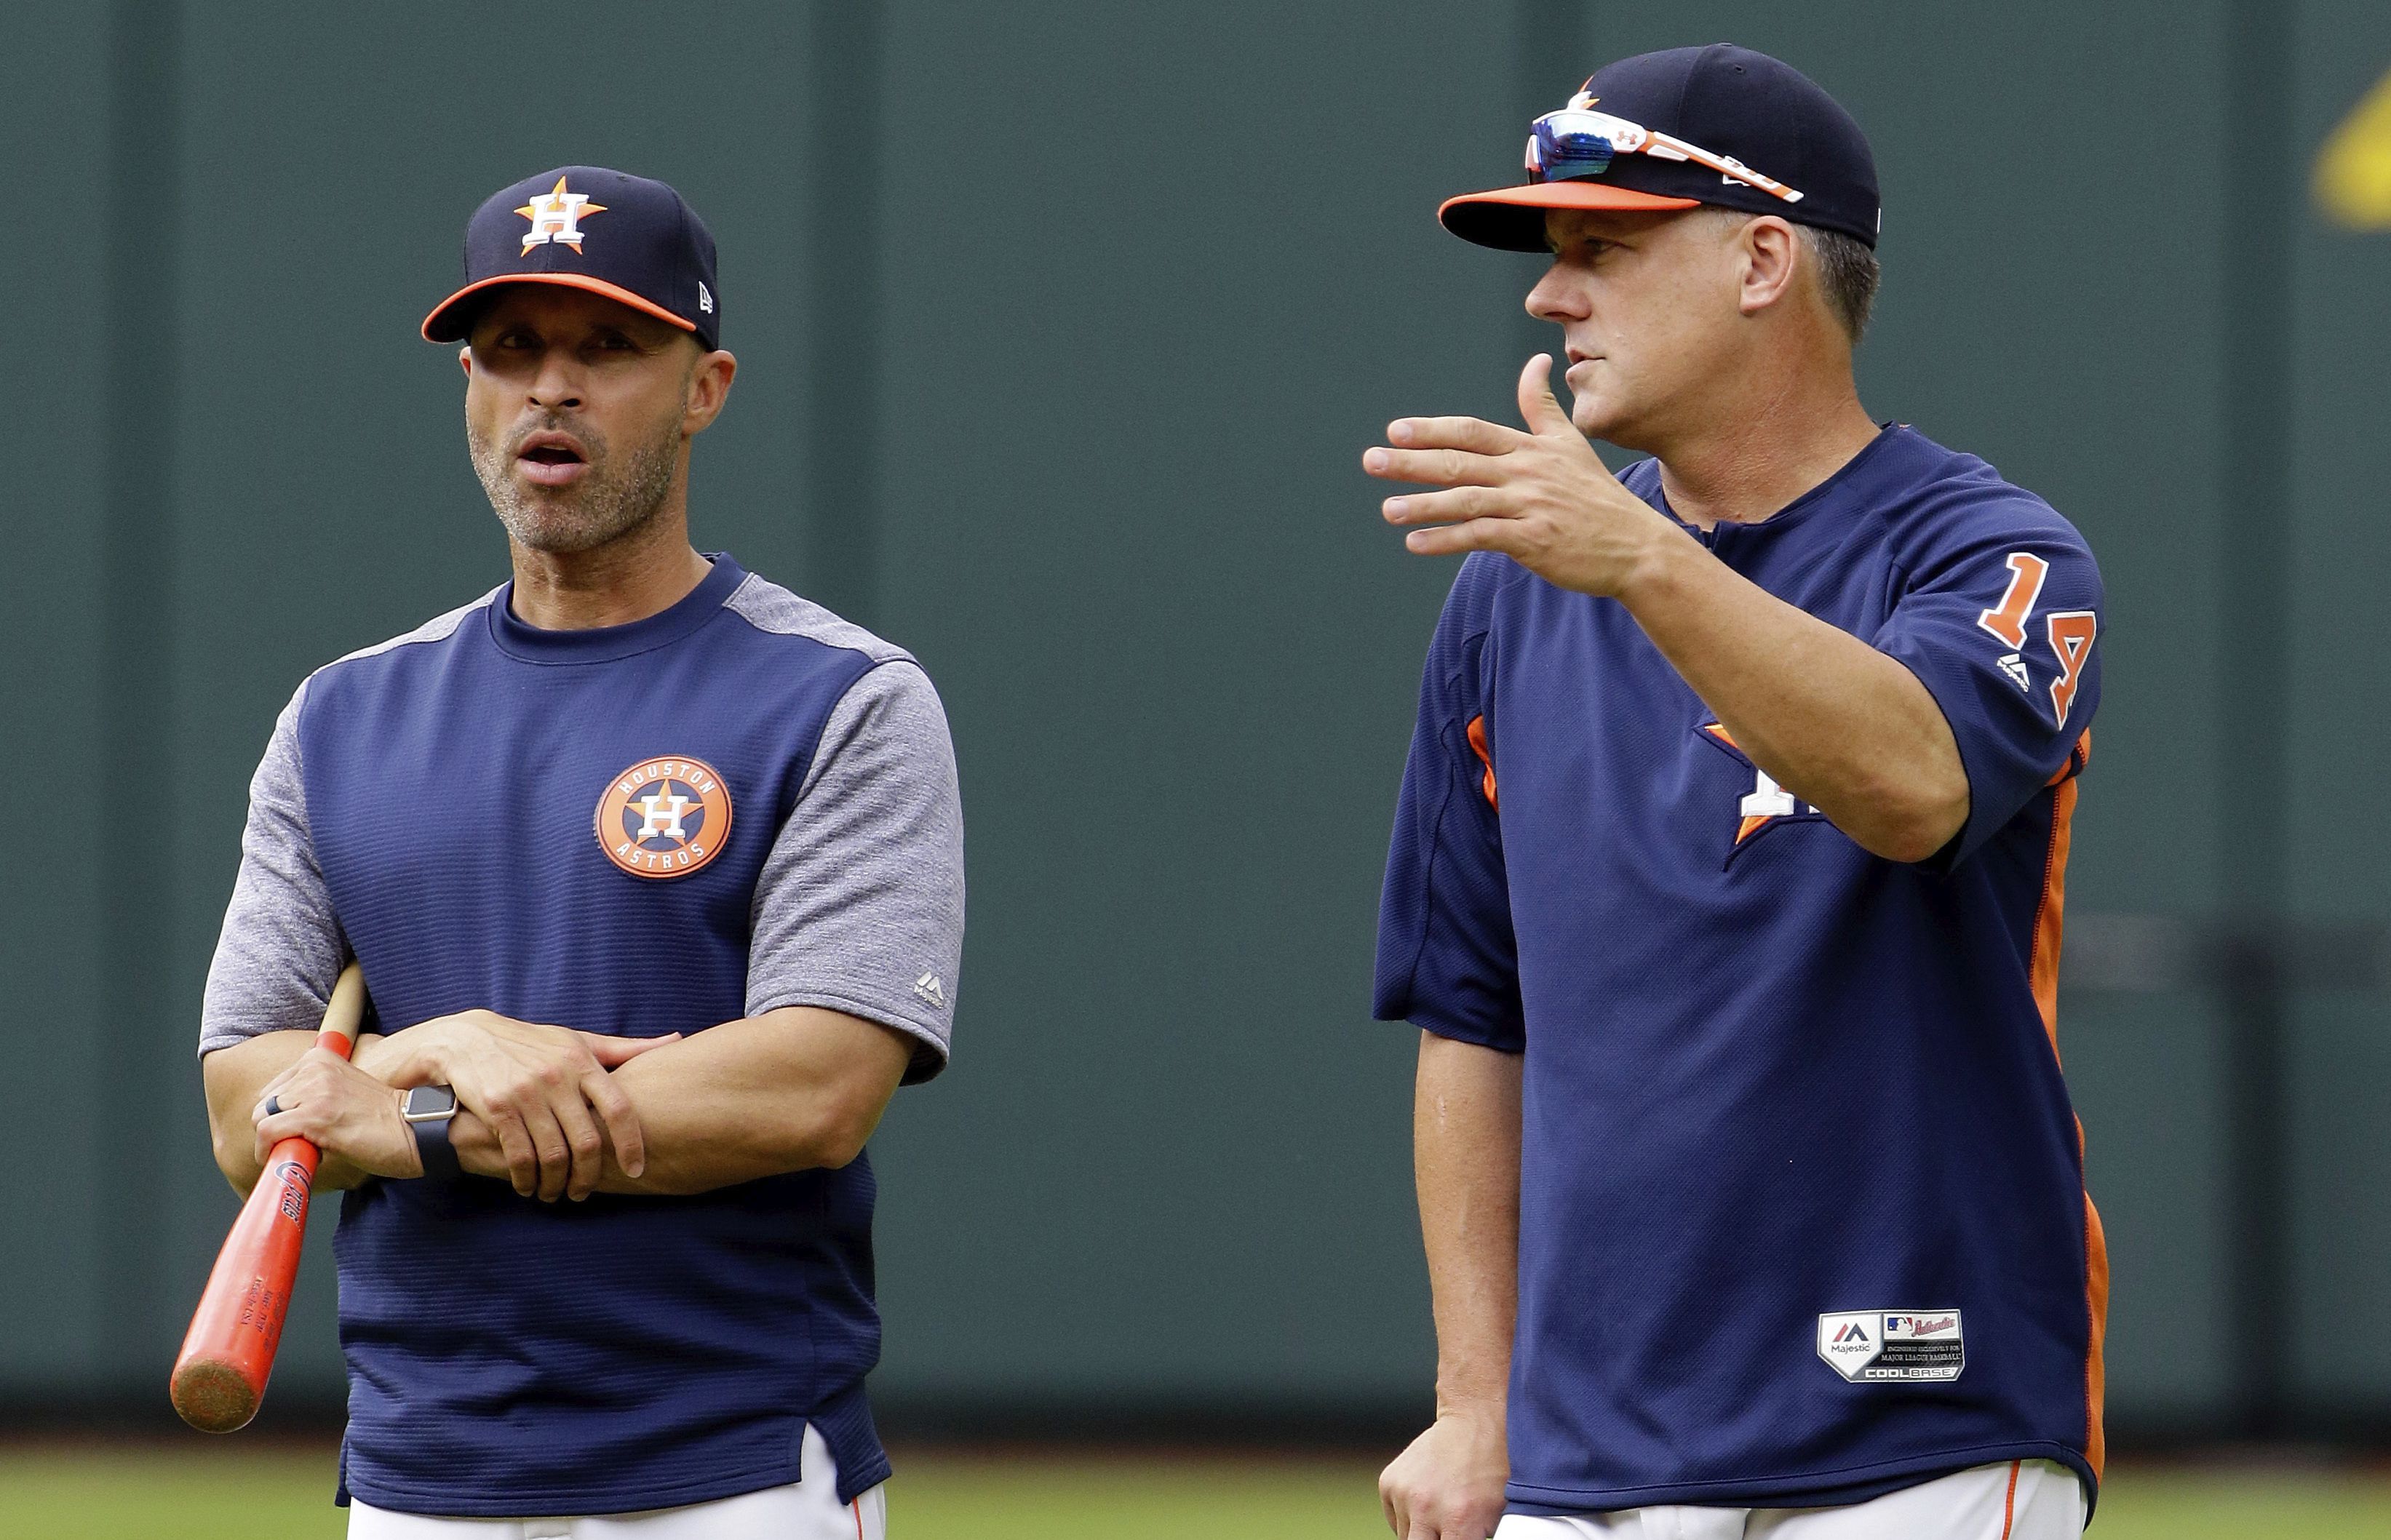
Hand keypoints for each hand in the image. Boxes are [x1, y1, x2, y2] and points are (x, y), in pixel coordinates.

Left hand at [253, 1049, 419, 1180]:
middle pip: (264, 1104)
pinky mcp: (314, 1115)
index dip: (281, 1115)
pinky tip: (289, 1159)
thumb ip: (314, 1094)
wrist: (415, 1131)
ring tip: (303, 1151)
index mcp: (320, 1058)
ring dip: (276, 1141)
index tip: (295, 1131)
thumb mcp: (344, 1092)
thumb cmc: (384, 1120)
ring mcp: (314, 1090)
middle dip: (277, 1128)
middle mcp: (314, 1068)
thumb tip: (279, 1117)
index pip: (273, 1088)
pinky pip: (268, 1133)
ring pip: (262, 1118)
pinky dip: (270, 1151)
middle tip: (303, 1144)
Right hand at [362, 1012, 676, 1201]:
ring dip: (556, 1183)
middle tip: (584, 1192)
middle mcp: (557, 1077)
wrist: (465, 1039)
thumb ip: (624, 1048)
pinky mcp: (498, 1108)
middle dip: (588, 1176)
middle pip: (587, 1141)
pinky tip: (528, 1186)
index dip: (631, 1144)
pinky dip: (527, 1179)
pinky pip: (521, 1156)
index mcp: (582, 1061)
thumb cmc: (532, 1044)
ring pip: (554, 1155)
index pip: (618, 1108)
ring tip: (555, 1193)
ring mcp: (527, 1093)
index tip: (637, 1170)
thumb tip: (675, 1041)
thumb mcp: (577, 1040)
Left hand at [1364, 355, 1682, 597]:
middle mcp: (1526, 473)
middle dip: (1412, 462)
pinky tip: (1417, 544)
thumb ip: (1541, 407)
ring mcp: (1530, 506)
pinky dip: (1447, 540)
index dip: (1433, 430)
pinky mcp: (1534, 539)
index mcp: (1529, 449)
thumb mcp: (1570, 444)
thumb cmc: (1597, 497)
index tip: (1396, 431)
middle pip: (1459, 462)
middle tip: (1371, 461)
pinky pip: (1481, 536)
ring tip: (1388, 510)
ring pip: (1466, 500)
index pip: (1472, 433)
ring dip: (1423, 506)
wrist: (1635, 545)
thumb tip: (1535, 361)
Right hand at [1380, 1406, 1507, 1539]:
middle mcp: (1426, 1507)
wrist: (1475, 1424)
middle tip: (1446, 1530)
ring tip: (1443, 1513)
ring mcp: (1404, 1493)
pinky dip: (1408, 1517)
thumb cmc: (1494, 1472)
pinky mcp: (1389, 1482)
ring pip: (1406, 1538)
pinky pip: (1394, 1518)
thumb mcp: (1497, 1516)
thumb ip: (1477, 1538)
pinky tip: (1428, 1500)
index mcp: (1459, 1520)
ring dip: (1422, 1533)